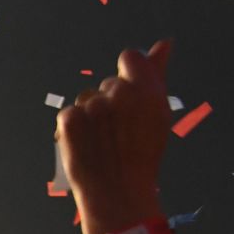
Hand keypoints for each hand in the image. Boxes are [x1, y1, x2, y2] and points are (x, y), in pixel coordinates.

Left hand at [57, 41, 170, 233]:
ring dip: (91, 116)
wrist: (118, 192)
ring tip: (102, 142)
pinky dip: (74, 128)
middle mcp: (118, 92)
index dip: (128, 75)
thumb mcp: (158, 113)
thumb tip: (164, 42)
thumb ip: (156, 73)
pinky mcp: (69, 120)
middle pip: (108, 83)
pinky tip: (86, 145)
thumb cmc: (143, 153)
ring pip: (87, 99)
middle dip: (111, 103)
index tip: (129, 97)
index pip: (129, 57)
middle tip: (119, 132)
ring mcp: (91, 106)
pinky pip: (69, 114)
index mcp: (145, 87)